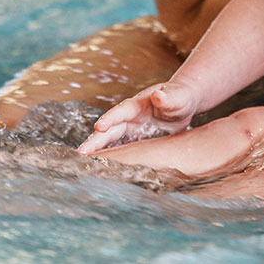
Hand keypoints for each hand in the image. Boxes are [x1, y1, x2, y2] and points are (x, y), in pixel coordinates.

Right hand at [76, 81, 197, 154]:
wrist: (183, 104)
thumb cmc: (180, 97)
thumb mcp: (177, 96)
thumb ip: (169, 97)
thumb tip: (159, 93)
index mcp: (138, 105)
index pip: (121, 111)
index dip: (110, 118)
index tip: (99, 126)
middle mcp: (130, 117)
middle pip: (110, 129)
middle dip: (95, 140)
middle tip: (80, 153)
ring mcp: (130, 130)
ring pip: (110, 141)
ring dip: (97, 151)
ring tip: (82, 164)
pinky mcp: (134, 141)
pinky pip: (120, 150)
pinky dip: (110, 158)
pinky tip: (101, 169)